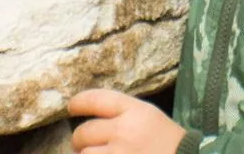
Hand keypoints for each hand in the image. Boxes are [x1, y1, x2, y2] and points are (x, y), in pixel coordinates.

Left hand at [69, 88, 185, 153]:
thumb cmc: (172, 145)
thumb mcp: (151, 119)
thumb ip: (124, 115)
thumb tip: (93, 122)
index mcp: (136, 111)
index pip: (97, 99)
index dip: (80, 102)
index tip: (72, 106)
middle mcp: (125, 131)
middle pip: (85, 131)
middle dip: (80, 139)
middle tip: (82, 145)